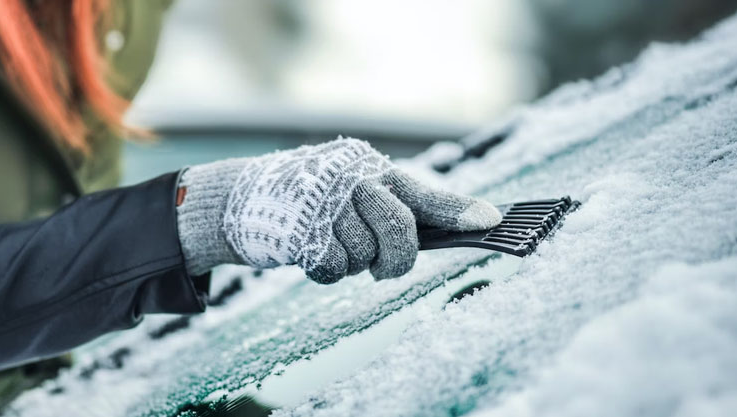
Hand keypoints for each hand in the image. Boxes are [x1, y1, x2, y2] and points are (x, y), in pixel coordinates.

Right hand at [176, 138, 501, 282]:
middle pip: (399, 229)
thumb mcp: (355, 194)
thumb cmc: (312, 199)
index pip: (422, 192)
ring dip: (352, 262)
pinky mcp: (300, 228)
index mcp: (372, 170)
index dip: (457, 210)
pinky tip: (310, 252)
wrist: (244, 197)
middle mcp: (352, 179)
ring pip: (365, 256)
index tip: (492, 221)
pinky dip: (326, 271)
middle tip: (383, 267)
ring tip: (330, 243)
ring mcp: (325, 202)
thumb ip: (398, 209)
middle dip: (396, 257)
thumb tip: (457, 227)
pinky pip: (334, 268)